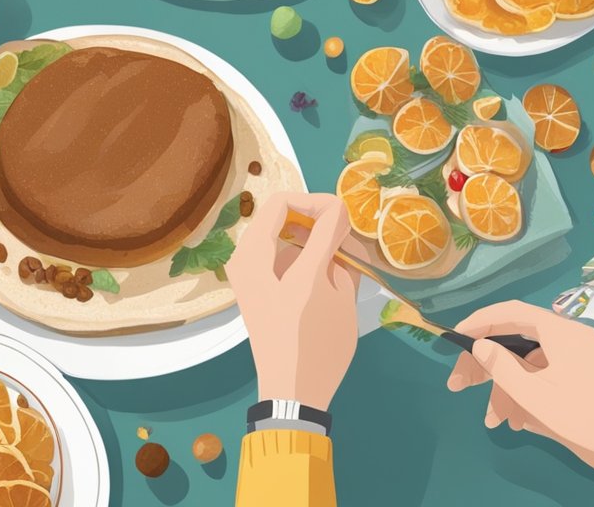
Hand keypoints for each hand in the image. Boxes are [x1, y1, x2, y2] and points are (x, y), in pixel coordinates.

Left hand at [225, 192, 359, 410]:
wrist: (293, 392)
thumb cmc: (313, 342)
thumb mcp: (330, 288)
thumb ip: (330, 241)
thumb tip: (337, 213)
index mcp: (255, 254)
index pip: (285, 201)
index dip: (320, 201)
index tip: (348, 216)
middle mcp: (244, 259)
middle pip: (282, 215)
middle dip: (318, 219)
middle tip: (349, 237)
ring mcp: (248, 274)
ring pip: (283, 236)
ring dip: (314, 238)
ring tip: (347, 259)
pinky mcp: (257, 289)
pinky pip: (280, 257)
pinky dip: (304, 257)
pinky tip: (331, 275)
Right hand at [448, 300, 593, 491]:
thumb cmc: (585, 420)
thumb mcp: (534, 396)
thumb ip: (501, 366)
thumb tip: (479, 344)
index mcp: (562, 332)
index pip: (510, 311)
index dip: (478, 321)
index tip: (453, 337)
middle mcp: (572, 337)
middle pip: (517, 340)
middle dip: (487, 366)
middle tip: (458, 385)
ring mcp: (582, 356)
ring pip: (530, 364)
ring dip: (508, 389)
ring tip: (496, 420)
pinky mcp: (588, 375)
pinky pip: (548, 376)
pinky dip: (529, 393)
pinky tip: (519, 421)